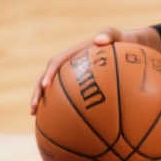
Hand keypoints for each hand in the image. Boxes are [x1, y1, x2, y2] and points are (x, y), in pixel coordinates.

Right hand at [30, 27, 145, 114]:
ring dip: (43, 104)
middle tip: (33, 109)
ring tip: (37, 119)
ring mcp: (72, 78)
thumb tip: (99, 40)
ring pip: (53, 92)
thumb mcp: (116, 35)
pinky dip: (62, 110)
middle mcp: (68, 67)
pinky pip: (68, 99)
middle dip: (37, 94)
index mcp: (72, 55)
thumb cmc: (121, 41)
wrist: (127, 48)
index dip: (49, 74)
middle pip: (46, 80)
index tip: (46, 86)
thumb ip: (109, 34)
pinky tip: (63, 126)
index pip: (56, 63)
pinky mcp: (79, 87)